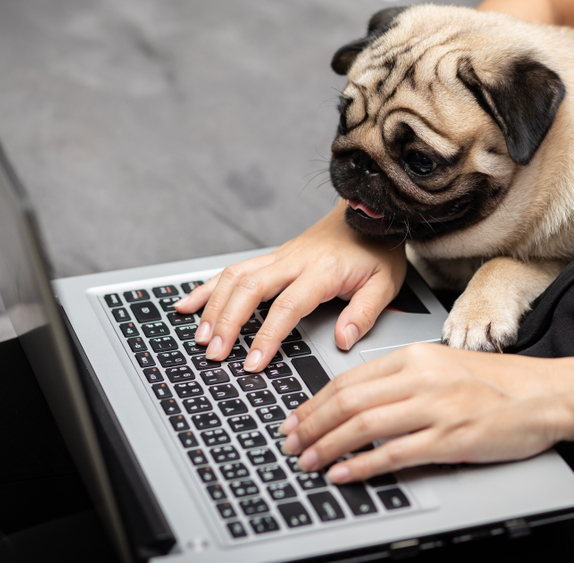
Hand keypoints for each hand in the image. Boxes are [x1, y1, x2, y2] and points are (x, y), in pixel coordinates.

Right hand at [174, 201, 406, 371]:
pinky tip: (188, 304)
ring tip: (201, 337)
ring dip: (213, 307)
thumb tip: (343, 340)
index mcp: (323, 270)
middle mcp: (295, 261)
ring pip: (235, 277)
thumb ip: (364, 313)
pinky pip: (233, 270)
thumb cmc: (377, 250)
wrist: (370, 212)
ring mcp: (280, 257)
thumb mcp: (385, 283)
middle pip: (249, 289)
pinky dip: (207, 287)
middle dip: (227, 323)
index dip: (267, 335)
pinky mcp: (272, 258)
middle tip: (215, 353)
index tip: (253, 361)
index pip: (287, 306)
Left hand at [278, 343, 573, 482]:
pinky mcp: (451, 437)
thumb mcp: (442, 368)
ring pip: (364, 426)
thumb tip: (357, 403)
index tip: (295, 419)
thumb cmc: (497, 384)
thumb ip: (402, 380)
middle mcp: (421, 378)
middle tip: (290, 444)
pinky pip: (395, 453)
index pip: (350, 379)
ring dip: (328, 447)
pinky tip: (344, 475)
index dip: (315, 403)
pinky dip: (363, 466)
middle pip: (348, 402)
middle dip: (311, 426)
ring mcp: (436, 408)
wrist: (545, 394)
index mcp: (415, 357)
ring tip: (309, 461)